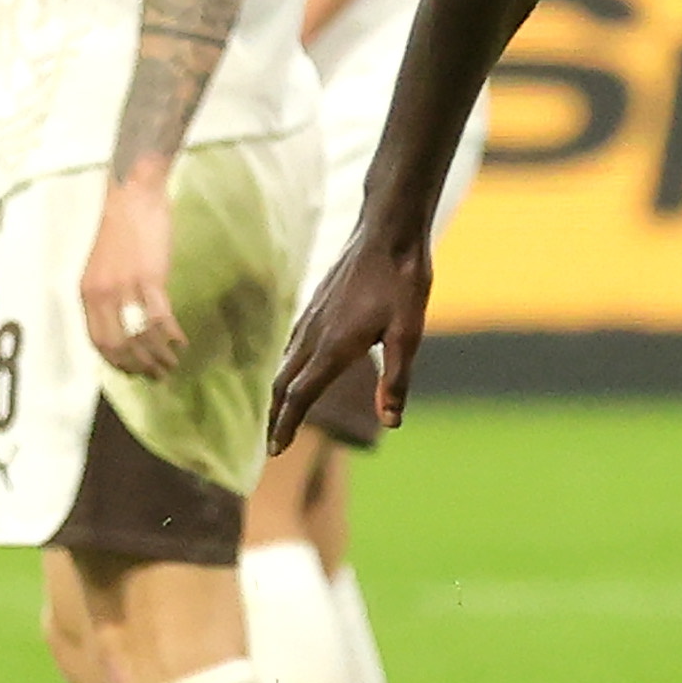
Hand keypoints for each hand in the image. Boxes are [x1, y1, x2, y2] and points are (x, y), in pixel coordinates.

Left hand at [79, 164, 184, 378]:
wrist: (133, 197)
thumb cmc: (122, 227)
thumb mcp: (104, 266)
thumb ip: (108, 293)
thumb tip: (124, 320)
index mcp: (87, 293)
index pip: (96, 340)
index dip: (116, 362)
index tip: (133, 372)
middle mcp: (101, 295)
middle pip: (117, 345)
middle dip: (138, 366)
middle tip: (157, 376)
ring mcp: (125, 287)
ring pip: (139, 336)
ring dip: (157, 356)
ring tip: (172, 364)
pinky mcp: (149, 278)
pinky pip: (160, 318)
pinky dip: (172, 336)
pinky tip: (182, 341)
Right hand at [272, 227, 434, 454]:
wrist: (388, 232)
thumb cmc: (403, 281)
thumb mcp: (408, 333)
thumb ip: (397, 379)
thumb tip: (391, 422)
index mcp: (334, 346)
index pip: (301, 395)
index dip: (287, 424)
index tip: (276, 450)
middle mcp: (314, 334)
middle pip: (284, 383)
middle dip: (277, 415)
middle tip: (272, 445)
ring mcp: (312, 316)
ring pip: (286, 362)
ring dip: (281, 392)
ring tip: (282, 414)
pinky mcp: (316, 304)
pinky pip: (294, 343)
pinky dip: (289, 366)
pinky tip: (297, 368)